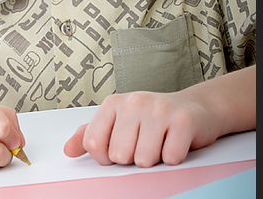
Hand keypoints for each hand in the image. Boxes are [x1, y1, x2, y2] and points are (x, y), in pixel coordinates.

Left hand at [63, 90, 220, 167]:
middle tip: (145, 141)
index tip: (120, 145)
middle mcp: (134, 102)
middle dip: (133, 157)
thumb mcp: (119, 121)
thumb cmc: (152, 118)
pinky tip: (175, 141)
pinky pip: (170, 158)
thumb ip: (91, 134)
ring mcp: (159, 110)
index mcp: (114, 103)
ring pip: (144, 160)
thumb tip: (68, 150)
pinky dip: (174, 156)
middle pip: (119, 155)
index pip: (93, 143)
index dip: (107, 155)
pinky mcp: (183, 120)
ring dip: (154, 158)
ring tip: (160, 141)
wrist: (194, 108)